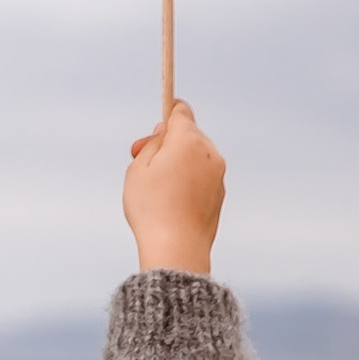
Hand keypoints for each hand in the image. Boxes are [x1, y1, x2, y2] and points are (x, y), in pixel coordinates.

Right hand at [123, 101, 224, 275]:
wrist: (177, 248)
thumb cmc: (152, 208)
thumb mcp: (138, 168)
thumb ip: (153, 143)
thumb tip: (165, 133)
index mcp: (188, 141)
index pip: (181, 111)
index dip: (166, 112)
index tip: (155, 126)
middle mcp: (209, 153)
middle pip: (188, 134)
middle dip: (167, 142)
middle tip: (140, 158)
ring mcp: (218, 175)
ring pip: (196, 156)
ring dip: (177, 162)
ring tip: (155, 185)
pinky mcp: (220, 194)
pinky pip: (202, 176)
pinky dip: (187, 180)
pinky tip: (170, 199)